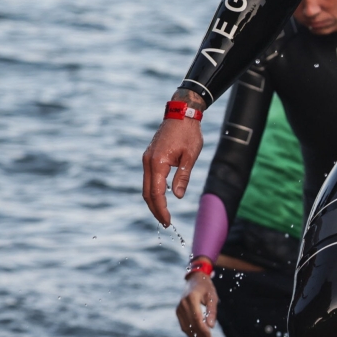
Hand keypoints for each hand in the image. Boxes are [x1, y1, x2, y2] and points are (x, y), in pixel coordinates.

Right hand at [142, 98, 203, 225]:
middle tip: (166, 223)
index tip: (168, 221)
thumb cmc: (188, 133)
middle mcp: (148, 161)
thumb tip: (178, 196)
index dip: (161, 209)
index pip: (156, 193)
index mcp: (158, 162)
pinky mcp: (150, 156)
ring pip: (146, 186)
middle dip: (155, 209)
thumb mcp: (190, 155)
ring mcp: (147, 158)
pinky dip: (153, 190)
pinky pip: (149, 178)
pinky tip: (162, 197)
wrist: (181, 113)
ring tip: (164, 214)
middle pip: (147, 193)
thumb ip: (183, 176)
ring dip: (153, 201)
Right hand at [175, 271, 219, 336]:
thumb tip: (211, 327)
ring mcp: (179, 308)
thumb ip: (212, 311)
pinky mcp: (178, 312)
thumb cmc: (206, 287)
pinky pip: (184, 326)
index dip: (204, 331)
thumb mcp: (213, 297)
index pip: (197, 319)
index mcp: (191, 298)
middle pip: (191, 325)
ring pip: (186, 328)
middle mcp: (183, 304)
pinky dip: (191, 333)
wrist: (195, 279)